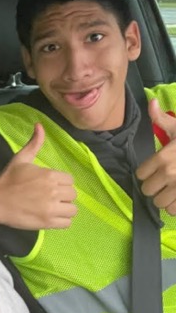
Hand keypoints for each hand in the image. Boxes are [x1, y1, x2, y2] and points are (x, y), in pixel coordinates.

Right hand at [0, 123, 76, 229]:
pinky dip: (62, 221)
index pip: (70, 180)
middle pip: (73, 195)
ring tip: (54, 207)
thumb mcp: (21, 158)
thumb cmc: (8, 179)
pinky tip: (52, 216)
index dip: (62, 183)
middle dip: (64, 196)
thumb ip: (34, 143)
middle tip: (52, 197)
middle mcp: (53, 191)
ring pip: (72, 210)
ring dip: (65, 209)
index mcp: (49, 175)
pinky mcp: (48, 222)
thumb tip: (39, 125)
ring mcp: (51, 208)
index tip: (51, 185)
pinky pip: (67, 223)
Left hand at [136, 99, 175, 214]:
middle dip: (153, 186)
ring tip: (171, 190)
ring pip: (159, 203)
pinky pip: (174, 211)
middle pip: (147, 190)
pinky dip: (174, 207)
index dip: (146, 172)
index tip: (153, 170)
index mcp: (163, 157)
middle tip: (162, 181)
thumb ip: (161, 118)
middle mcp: (170, 174)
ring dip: (163, 198)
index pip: (140, 174)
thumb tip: (151, 101)